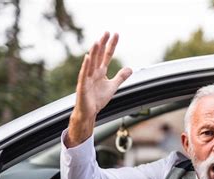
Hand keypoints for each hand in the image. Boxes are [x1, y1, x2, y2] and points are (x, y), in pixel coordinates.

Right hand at [66, 32, 132, 146]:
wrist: (89, 112)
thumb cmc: (97, 99)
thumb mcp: (113, 86)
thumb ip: (120, 77)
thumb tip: (130, 68)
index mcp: (100, 71)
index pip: (106, 55)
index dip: (111, 45)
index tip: (115, 34)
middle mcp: (93, 72)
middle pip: (99, 55)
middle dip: (102, 44)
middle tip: (107, 32)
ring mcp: (87, 78)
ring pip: (91, 63)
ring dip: (94, 52)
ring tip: (97, 41)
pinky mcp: (82, 86)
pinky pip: (84, 74)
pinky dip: (86, 66)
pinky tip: (88, 57)